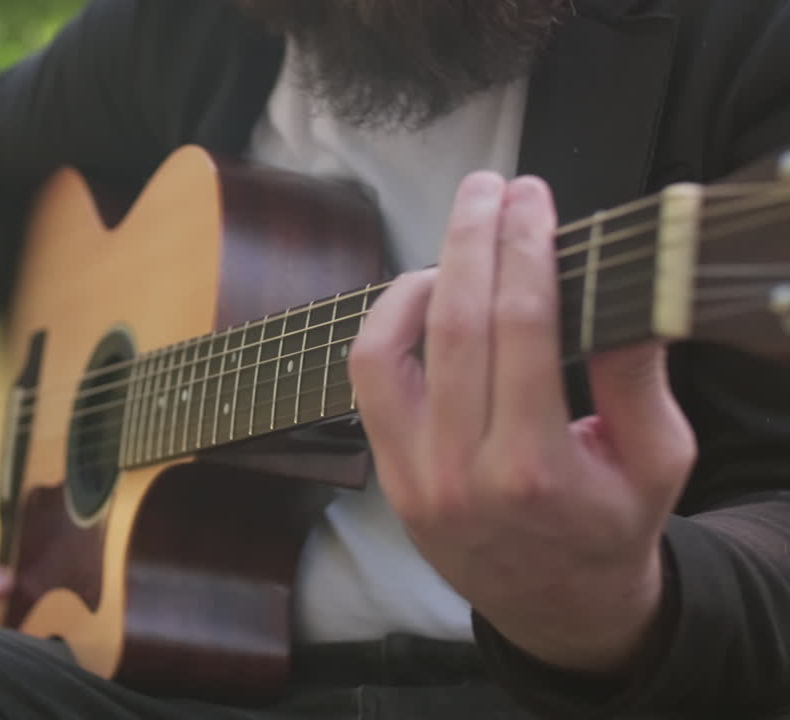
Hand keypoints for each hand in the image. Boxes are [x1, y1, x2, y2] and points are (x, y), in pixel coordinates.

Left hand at [348, 173, 696, 672]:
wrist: (555, 607)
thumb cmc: (613, 526)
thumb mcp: (659, 461)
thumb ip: (640, 378)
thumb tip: (627, 289)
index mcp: (536, 469)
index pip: (521, 328)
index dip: (524, 248)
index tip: (533, 197)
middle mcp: (460, 471)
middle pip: (454, 323)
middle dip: (471, 238)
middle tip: (491, 185)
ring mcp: (411, 474)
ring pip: (386, 348)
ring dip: (419, 277)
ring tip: (460, 239)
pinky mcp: (387, 472)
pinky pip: (367, 380)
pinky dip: (387, 323)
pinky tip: (428, 294)